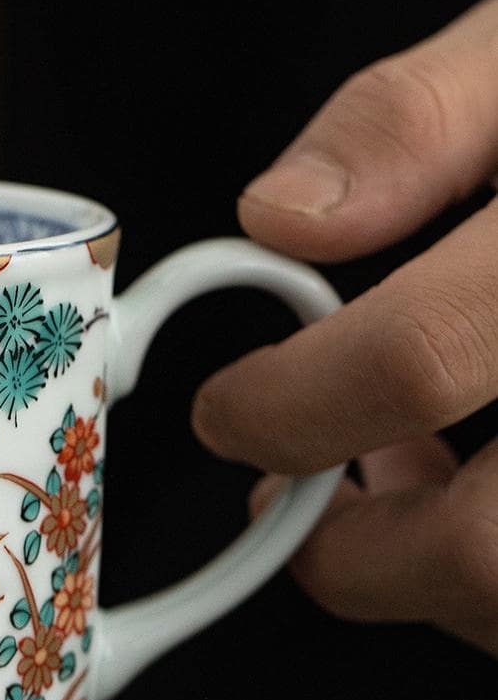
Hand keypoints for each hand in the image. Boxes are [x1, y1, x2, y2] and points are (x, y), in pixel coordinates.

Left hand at [192, 0, 497, 656]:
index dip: (287, 406)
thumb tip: (283, 214)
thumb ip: (415, 120)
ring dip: (437, 577)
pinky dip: (493, 579)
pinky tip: (486, 498)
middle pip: (486, 552)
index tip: (229, 412)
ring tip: (404, 482)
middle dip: (356, 554)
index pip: (421, 358)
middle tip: (298, 496)